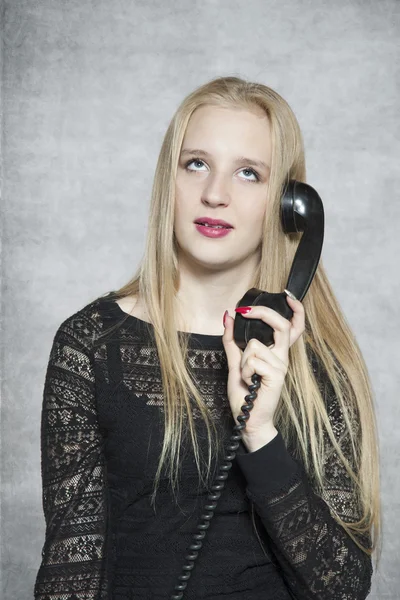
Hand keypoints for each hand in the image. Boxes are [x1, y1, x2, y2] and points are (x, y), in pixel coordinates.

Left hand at [221, 295, 304, 448]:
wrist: (248, 419)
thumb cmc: (245, 393)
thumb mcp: (235, 362)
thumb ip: (232, 340)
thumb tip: (228, 316)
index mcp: (277, 352)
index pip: (293, 327)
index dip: (296, 310)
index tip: (287, 296)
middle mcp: (283, 357)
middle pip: (281, 325)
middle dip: (262, 313)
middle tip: (244, 310)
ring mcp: (281, 366)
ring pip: (255, 344)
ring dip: (242, 360)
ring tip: (246, 376)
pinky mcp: (276, 375)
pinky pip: (252, 359)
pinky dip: (244, 370)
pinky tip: (249, 382)